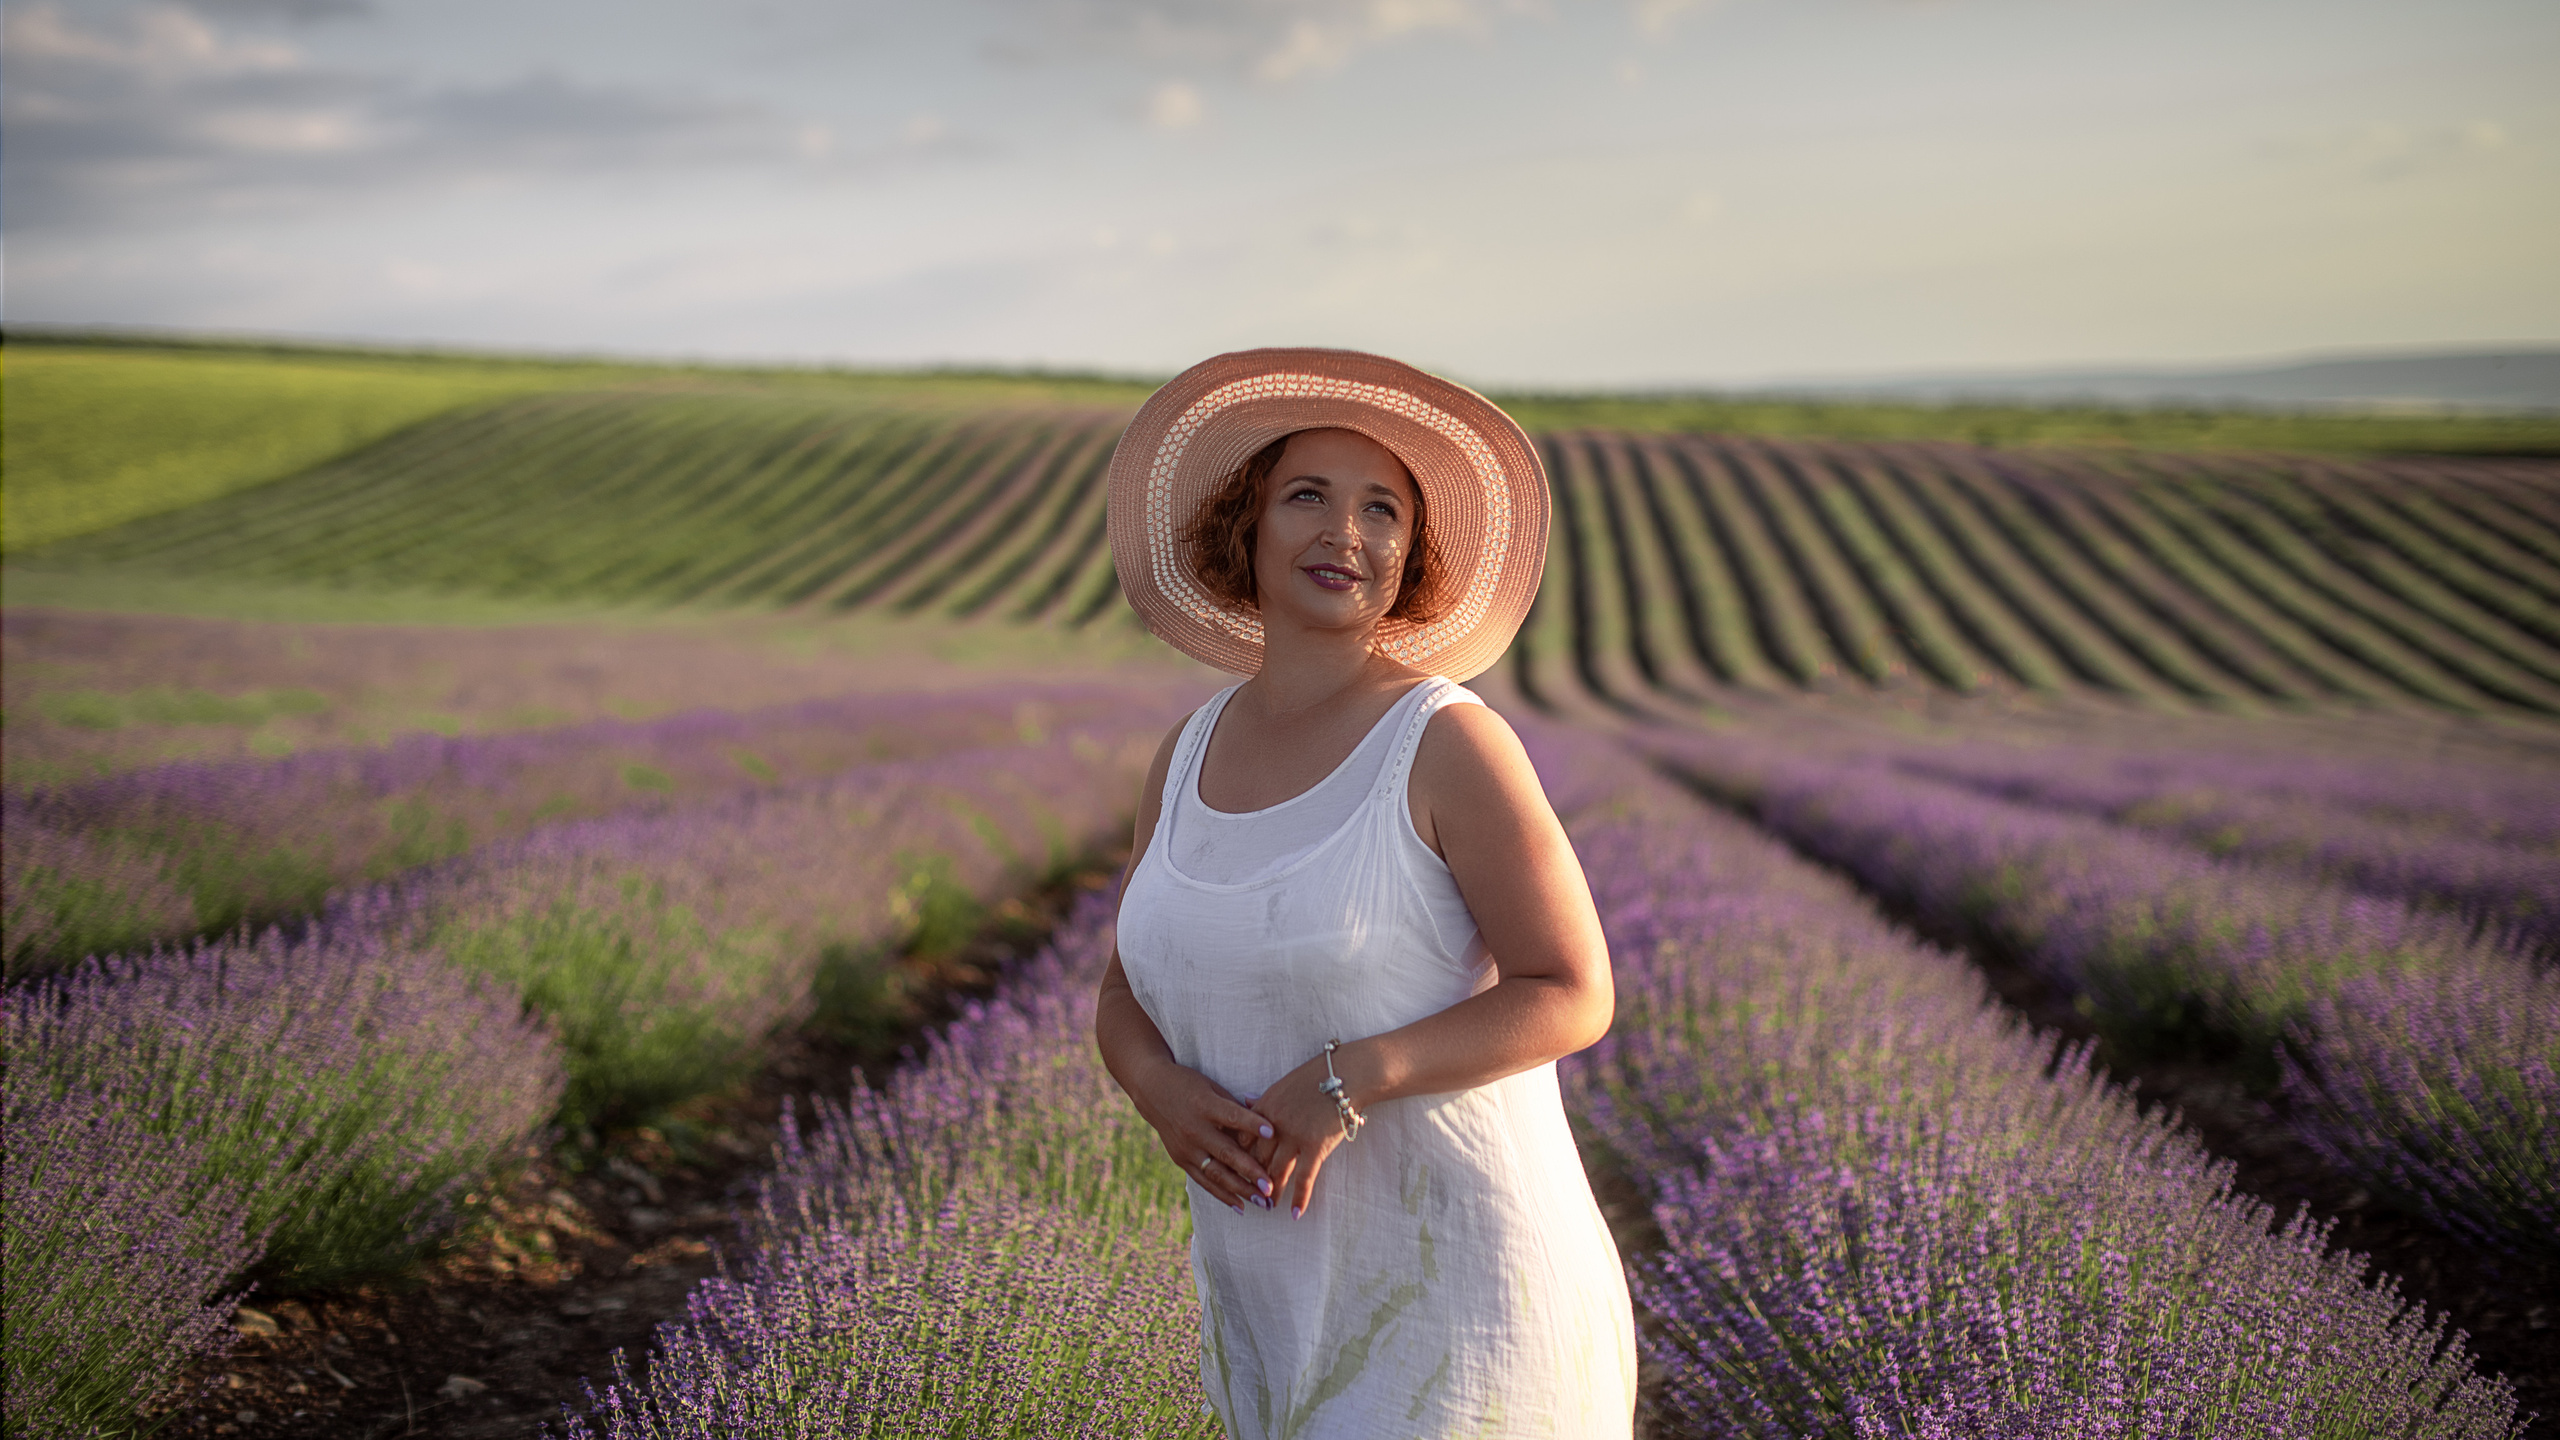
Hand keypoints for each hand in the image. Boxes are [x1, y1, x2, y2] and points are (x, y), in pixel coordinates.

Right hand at [1127, 1059, 1276, 1212]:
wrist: (1153, 1091)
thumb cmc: (1191, 1086)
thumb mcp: (1213, 1088)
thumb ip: (1237, 1108)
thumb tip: (1266, 1124)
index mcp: (1205, 1106)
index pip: (1232, 1116)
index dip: (1252, 1124)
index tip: (1272, 1132)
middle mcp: (1194, 1129)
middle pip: (1226, 1152)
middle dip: (1250, 1171)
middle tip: (1270, 1186)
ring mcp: (1186, 1147)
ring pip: (1216, 1173)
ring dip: (1240, 1189)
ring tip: (1262, 1201)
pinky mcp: (1181, 1159)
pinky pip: (1204, 1181)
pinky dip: (1222, 1195)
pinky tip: (1240, 1206)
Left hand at [1249, 1055, 1351, 1217]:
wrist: (1345, 1076)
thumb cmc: (1315, 1076)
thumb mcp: (1282, 1084)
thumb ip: (1262, 1099)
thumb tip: (1244, 1100)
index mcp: (1264, 1108)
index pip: (1243, 1139)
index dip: (1238, 1157)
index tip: (1235, 1171)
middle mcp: (1274, 1125)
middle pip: (1256, 1159)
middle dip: (1251, 1179)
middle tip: (1248, 1195)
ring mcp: (1294, 1137)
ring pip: (1277, 1172)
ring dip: (1271, 1192)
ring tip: (1267, 1206)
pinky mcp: (1315, 1146)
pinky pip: (1305, 1178)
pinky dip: (1300, 1197)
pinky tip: (1295, 1213)